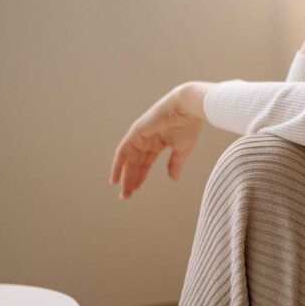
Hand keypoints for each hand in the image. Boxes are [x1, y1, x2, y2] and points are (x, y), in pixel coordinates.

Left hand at [109, 82, 211, 199]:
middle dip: (131, 180)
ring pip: (128, 160)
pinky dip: (117, 164)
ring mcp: (140, 135)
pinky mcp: (136, 132)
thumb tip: (173, 179)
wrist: (188, 109)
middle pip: (135, 163)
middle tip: (126, 196)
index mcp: (159, 142)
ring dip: (124, 176)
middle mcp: (147, 139)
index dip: (140, 176)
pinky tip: (115, 177)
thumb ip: (175, 164)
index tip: (135, 190)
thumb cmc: (189, 125)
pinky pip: (123, 151)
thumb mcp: (182, 150)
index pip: (146, 162)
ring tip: (123, 192)